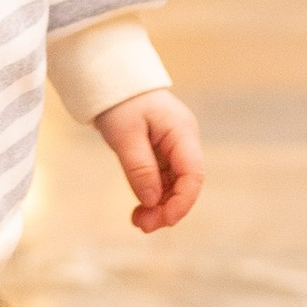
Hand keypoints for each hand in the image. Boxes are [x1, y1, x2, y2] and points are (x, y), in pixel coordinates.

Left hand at [95, 88, 203, 234]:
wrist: (112, 81)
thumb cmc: (120, 102)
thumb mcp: (125, 135)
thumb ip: (140, 168)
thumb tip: (152, 201)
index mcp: (182, 133)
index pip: (193, 174)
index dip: (183, 202)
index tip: (164, 221)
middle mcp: (183, 142)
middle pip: (186, 184)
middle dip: (168, 208)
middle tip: (142, 226)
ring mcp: (174, 148)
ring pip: (174, 186)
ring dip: (159, 206)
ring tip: (137, 222)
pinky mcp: (161, 153)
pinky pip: (162, 181)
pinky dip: (152, 197)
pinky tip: (139, 210)